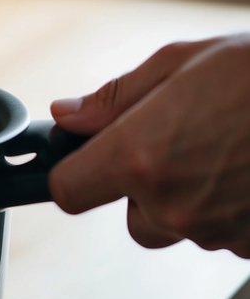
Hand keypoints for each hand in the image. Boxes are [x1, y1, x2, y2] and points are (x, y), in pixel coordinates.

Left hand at [48, 34, 249, 256]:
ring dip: (192, 197)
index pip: (70, 191)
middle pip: (132, 217)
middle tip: (182, 139)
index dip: (73, 173)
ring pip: (181, 225)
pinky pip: (224, 234)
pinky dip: (232, 208)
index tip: (84, 159)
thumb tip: (68, 118)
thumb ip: (114, 99)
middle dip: (145, 186)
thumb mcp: (178, 63)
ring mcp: (216, 232)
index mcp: (140, 156)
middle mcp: (172, 204)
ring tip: (227, 146)